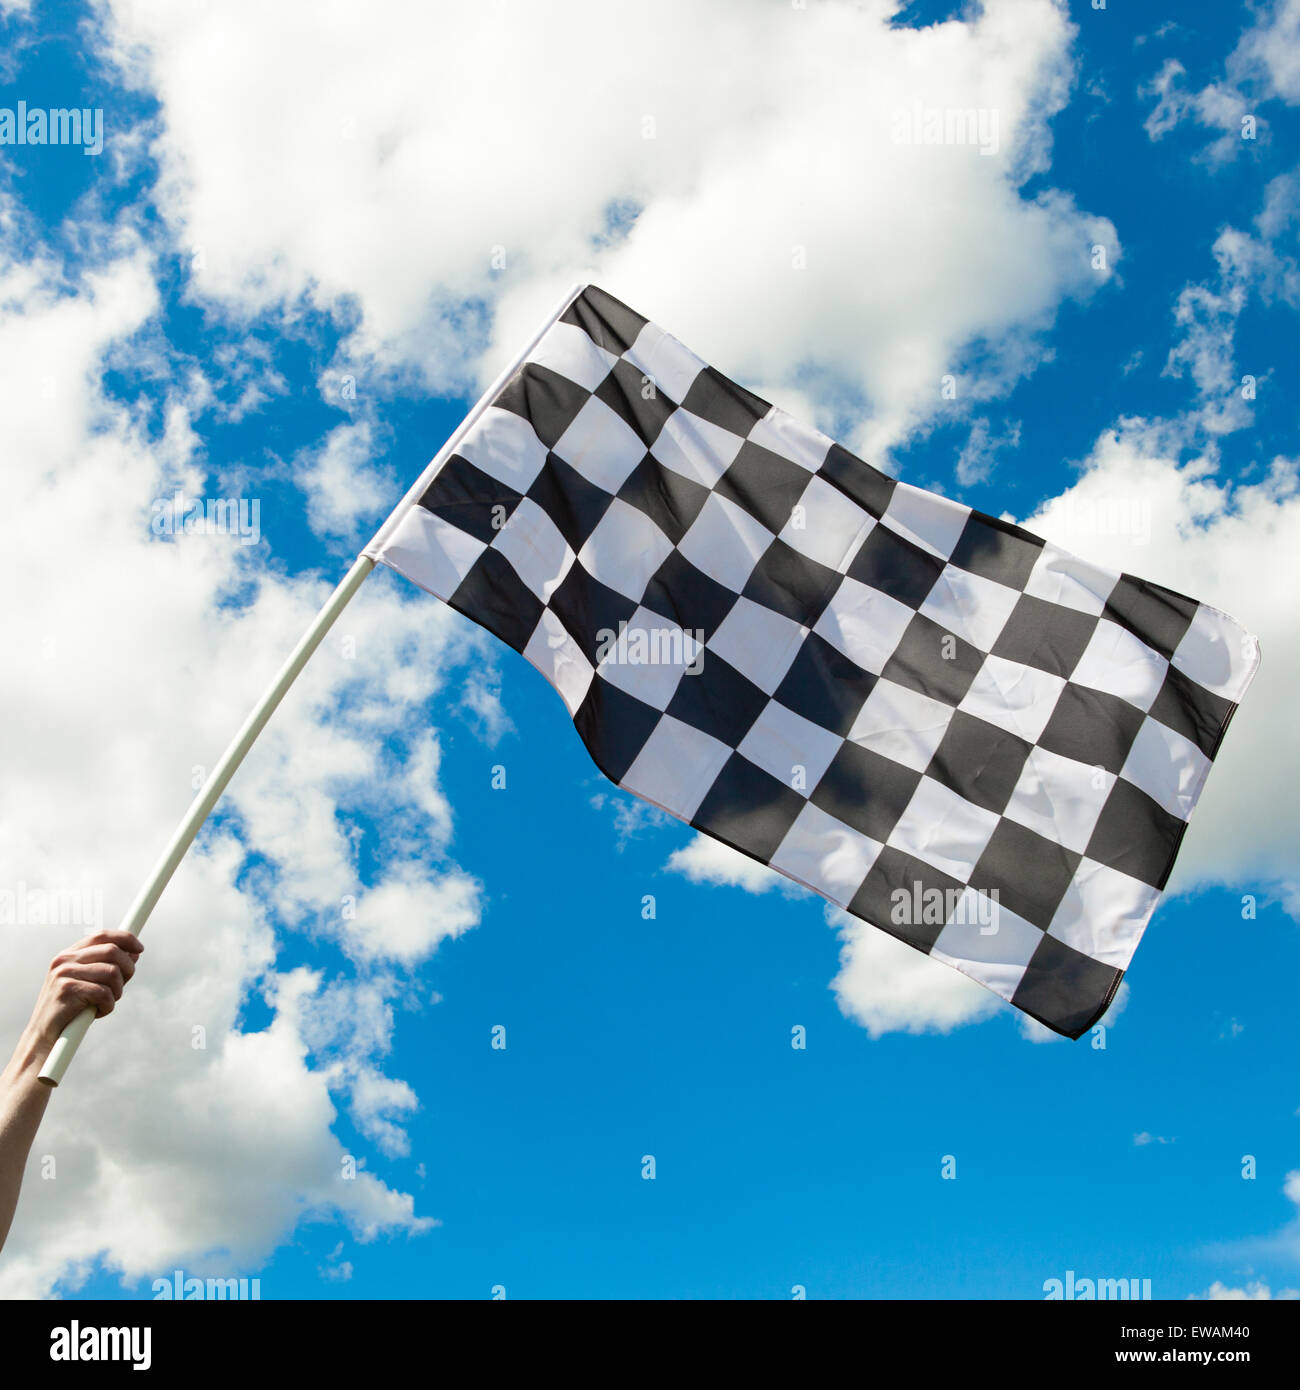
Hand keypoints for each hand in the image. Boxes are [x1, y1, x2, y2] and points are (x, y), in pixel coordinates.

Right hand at [24, 929, 143, 1051]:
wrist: (44, 1035)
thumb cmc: (70, 1009)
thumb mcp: (89, 983)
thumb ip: (108, 966)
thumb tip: (134, 953)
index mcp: (69, 954)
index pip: (102, 935)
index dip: (125, 938)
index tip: (140, 949)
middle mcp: (65, 960)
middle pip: (112, 951)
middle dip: (127, 968)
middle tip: (122, 986)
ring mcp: (64, 973)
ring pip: (112, 972)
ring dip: (117, 991)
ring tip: (106, 1002)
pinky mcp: (67, 989)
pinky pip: (104, 993)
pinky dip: (108, 1005)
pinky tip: (98, 1012)